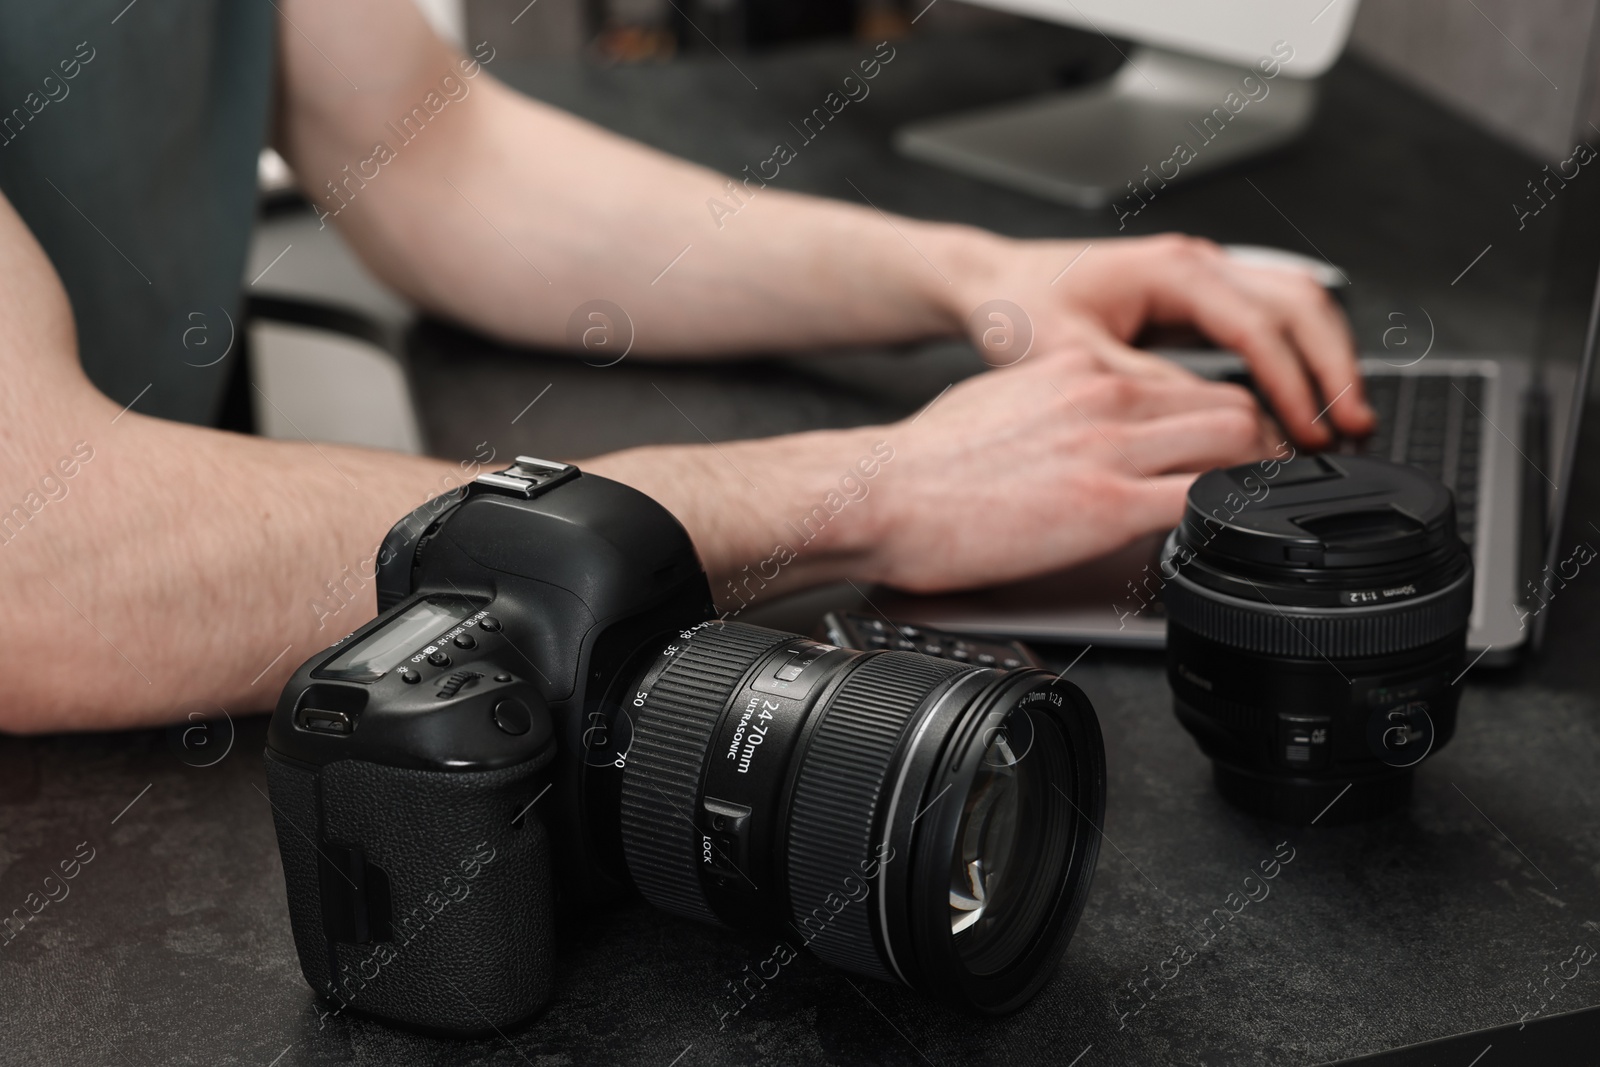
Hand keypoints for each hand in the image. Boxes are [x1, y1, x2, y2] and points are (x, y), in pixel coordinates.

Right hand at [846, 341, 1274, 592]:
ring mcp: (1109, 446)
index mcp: (1076, 367)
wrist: (879, 495)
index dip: (1224, 418)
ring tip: (1257, 509)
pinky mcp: (1105, 504)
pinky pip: (1202, 501)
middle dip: (1260, 445)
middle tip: (1266, 483)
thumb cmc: (920, 463)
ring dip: (1256, 477)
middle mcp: (1103, 394)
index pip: (1185, 380)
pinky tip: (1225, 537)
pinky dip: (1227, 517)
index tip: (1233, 447)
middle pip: (1229, 403)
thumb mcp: (998, 403)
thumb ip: (1055, 408)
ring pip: (1234, 441)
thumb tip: (1081, 435)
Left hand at [943, 232, 1373, 446]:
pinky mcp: (1196, 300)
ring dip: (1325, 361)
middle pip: (1302, 303)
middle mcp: (1197, 264)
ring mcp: (1202, 277)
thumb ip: (1143, 386)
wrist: (991, 286)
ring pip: (1295, 306)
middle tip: (1352, 429)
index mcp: (1172, 269)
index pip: (1260, 325)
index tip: (1311, 433)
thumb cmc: (1018, 309)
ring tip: (1340, 422)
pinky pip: (1267, 321)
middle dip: (1335, 367)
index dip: (1295, 384)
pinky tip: (1300, 403)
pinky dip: (1296, 359)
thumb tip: (1208, 421)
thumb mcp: (1073, 358)